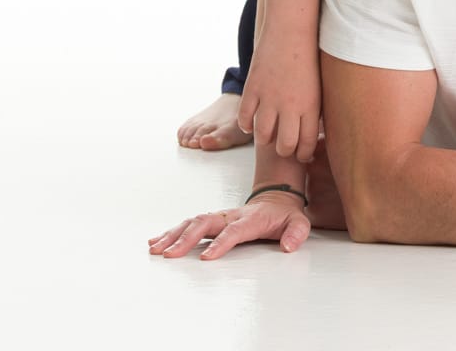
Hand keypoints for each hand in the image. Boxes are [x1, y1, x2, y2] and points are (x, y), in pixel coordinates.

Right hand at [148, 193, 310, 260]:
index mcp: (252, 218)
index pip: (234, 230)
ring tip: (156, 249)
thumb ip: (297, 233)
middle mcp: (232, 215)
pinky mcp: (213, 220)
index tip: (207, 258)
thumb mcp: (299, 222)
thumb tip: (288, 246)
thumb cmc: (285, 215)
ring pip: (194, 221)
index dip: (221, 243)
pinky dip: (172, 232)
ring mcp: (221, 216)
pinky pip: (190, 223)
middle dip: (187, 239)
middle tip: (170, 255)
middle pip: (206, 223)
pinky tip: (157, 242)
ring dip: (174, 235)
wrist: (278, 198)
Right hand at [238, 30, 321, 161]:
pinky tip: (251, 123)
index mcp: (311, 105)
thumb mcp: (319, 86)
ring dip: (265, 139)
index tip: (301, 155)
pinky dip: (246, 124)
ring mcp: (269, 97)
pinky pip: (244, 117)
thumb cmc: (310, 57)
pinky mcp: (253, 88)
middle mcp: (290, 105)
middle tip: (283, 148)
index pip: (306, 143)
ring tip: (268, 136)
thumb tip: (312, 134)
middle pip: (285, 145)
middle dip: (284, 151)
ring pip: (263, 135)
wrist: (292, 30)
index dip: (303, 154)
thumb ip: (315, 110)